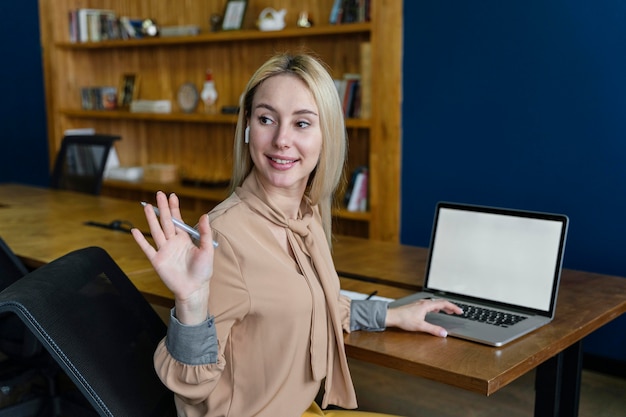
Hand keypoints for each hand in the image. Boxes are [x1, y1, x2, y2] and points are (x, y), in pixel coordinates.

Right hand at [131, 191, 214, 324]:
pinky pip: (147, 248)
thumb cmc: (203, 271)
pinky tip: (135, 231)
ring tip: (147, 206)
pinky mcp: (157, 260)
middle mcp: (173, 242)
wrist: (194, 288)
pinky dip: (140, 240)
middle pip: (166, 222)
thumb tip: (205, 216)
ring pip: (156, 231)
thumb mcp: (207, 250)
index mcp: (185, 239)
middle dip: (162, 208)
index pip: (178, 220)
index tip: (172, 196)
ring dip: (151, 219)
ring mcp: (164, 250)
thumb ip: (205, 233)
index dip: (174, 208)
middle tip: (159, 194)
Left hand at [385, 298, 462, 337]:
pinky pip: (430, 305)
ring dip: (443, 307)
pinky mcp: (416, 306)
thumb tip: (443, 333)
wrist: (392, 316)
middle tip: (456, 311)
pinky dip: (436, 308)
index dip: (453, 307)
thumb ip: (433, 330)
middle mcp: (424, 303)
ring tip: (448, 311)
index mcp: (427, 305)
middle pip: (440, 302)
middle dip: (449, 307)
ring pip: (434, 303)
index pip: (444, 304)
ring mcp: (419, 304)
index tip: (460, 311)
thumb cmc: (403, 319)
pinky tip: (434, 312)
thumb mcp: (420, 326)